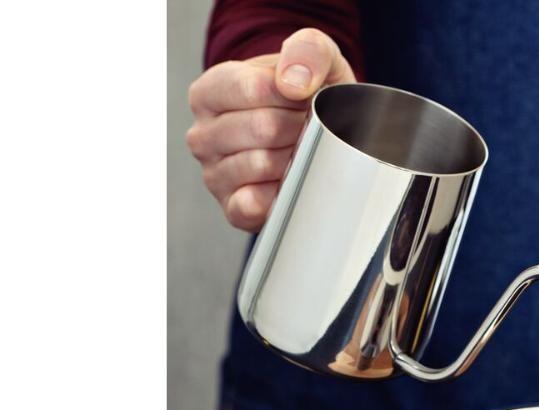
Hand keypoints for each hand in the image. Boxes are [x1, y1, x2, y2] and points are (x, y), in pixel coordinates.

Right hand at [186, 29, 354, 231]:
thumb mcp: (312, 60)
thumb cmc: (305, 99)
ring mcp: (214, 175)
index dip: (291, 95)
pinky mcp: (232, 209)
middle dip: (298, 128)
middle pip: (262, 128)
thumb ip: (307, 50)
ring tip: (298, 151)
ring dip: (294, 159)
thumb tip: (292, 82)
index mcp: (208, 92)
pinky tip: (286, 182)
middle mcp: (202, 135)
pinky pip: (253, 205)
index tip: (304, 97)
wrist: (316, 141)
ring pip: (262, 165)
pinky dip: (279, 195)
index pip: (251, 88)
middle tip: (306, 128)